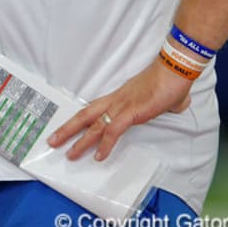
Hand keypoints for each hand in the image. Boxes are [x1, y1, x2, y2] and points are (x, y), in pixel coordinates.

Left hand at [46, 59, 192, 161]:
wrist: (175, 69)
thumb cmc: (170, 81)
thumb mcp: (163, 98)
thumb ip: (165, 104)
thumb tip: (175, 105)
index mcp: (119, 97)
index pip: (93, 109)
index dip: (79, 120)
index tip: (68, 130)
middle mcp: (115, 101)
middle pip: (84, 115)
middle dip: (67, 129)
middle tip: (52, 140)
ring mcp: (121, 106)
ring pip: (94, 125)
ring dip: (80, 141)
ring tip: (69, 155)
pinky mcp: (131, 112)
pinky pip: (113, 131)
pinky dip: (104, 145)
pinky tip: (99, 156)